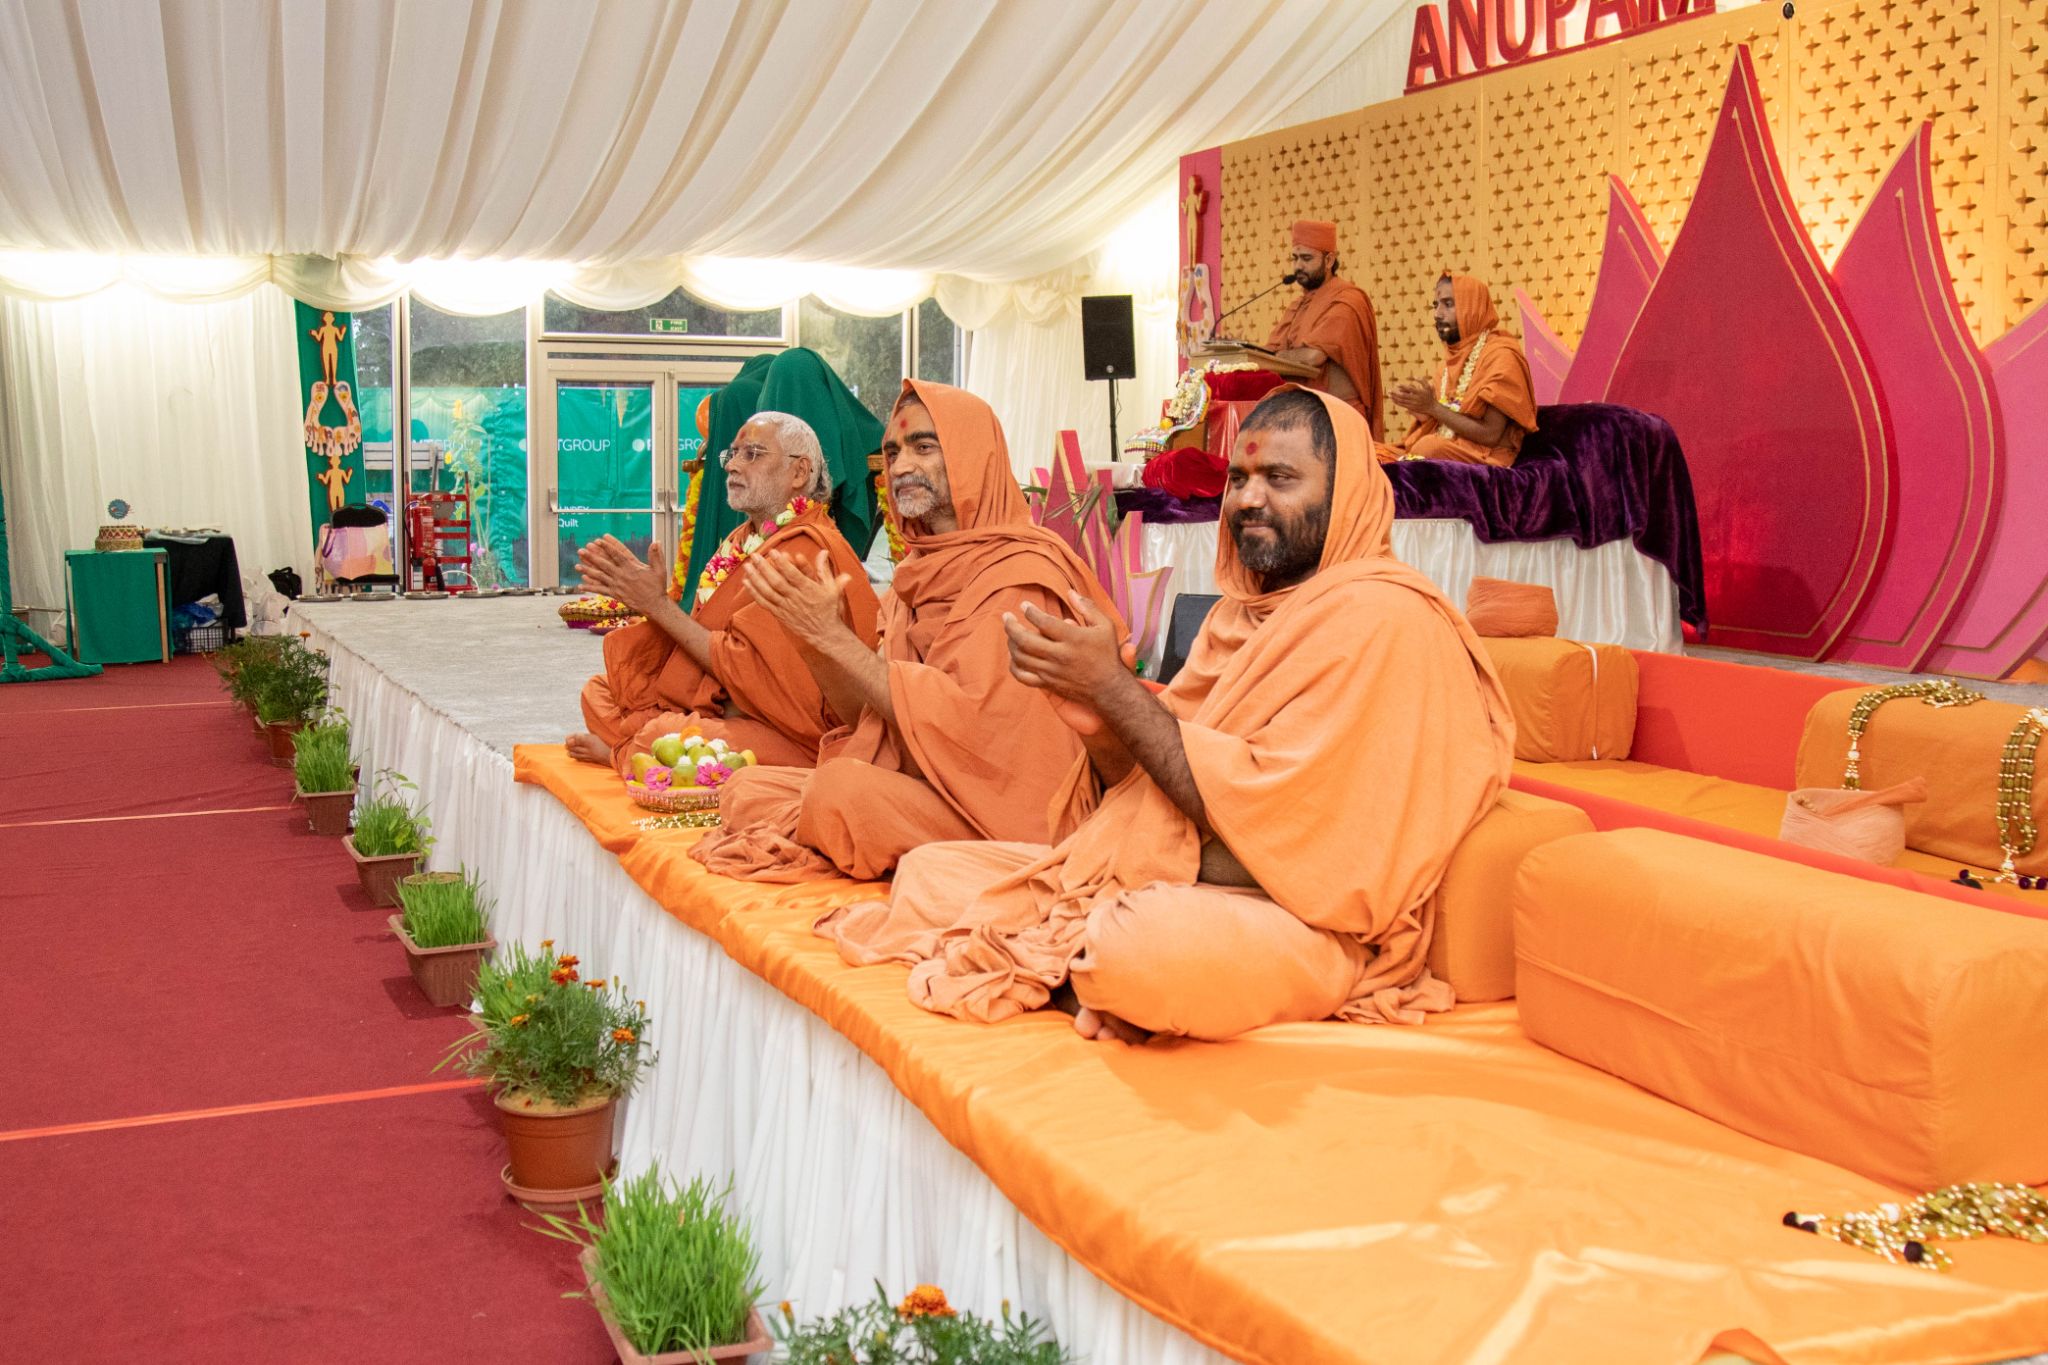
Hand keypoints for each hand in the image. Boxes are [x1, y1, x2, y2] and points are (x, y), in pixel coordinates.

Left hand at [576, 536, 668, 614]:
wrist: (655, 605)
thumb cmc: (658, 587)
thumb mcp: (659, 570)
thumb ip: (656, 555)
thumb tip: (656, 542)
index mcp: (632, 568)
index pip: (618, 554)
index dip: (608, 546)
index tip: (599, 540)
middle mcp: (622, 576)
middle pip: (604, 564)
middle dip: (592, 556)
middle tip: (581, 551)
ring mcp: (618, 585)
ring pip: (600, 576)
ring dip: (587, 570)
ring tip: (577, 565)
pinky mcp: (616, 594)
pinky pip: (601, 590)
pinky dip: (591, 587)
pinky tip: (581, 584)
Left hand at [747, 549, 851, 647]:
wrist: (824, 634)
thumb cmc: (829, 609)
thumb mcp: (832, 588)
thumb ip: (825, 570)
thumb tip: (823, 551)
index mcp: (808, 590)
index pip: (793, 575)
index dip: (782, 563)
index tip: (773, 551)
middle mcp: (795, 598)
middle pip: (777, 582)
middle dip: (764, 568)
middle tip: (754, 555)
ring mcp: (786, 607)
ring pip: (768, 592)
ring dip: (756, 579)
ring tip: (747, 566)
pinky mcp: (779, 614)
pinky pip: (764, 603)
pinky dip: (754, 592)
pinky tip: (746, 582)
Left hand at [1003, 592, 1135, 729]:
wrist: (1109, 688)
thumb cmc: (1107, 654)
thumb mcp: (1105, 626)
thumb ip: (1088, 607)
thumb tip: (1070, 592)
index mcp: (1073, 639)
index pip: (1044, 622)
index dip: (1030, 612)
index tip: (1024, 605)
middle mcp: (1060, 656)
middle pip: (1025, 640)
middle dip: (1011, 626)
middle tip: (1006, 617)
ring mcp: (1052, 672)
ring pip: (1021, 657)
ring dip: (1011, 643)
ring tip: (1010, 633)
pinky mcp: (1048, 683)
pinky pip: (1022, 676)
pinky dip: (1013, 665)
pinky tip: (1013, 655)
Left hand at [1390, 379, 1437, 416]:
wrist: (1431, 407)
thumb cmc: (1429, 395)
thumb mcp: (1428, 386)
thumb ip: (1422, 380)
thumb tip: (1414, 376)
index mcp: (1419, 393)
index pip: (1410, 389)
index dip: (1403, 387)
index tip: (1397, 385)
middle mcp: (1416, 399)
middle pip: (1404, 396)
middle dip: (1395, 393)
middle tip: (1389, 390)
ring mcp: (1413, 404)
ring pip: (1402, 401)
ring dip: (1394, 398)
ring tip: (1389, 394)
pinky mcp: (1411, 408)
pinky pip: (1402, 405)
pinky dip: (1397, 402)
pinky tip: (1392, 399)